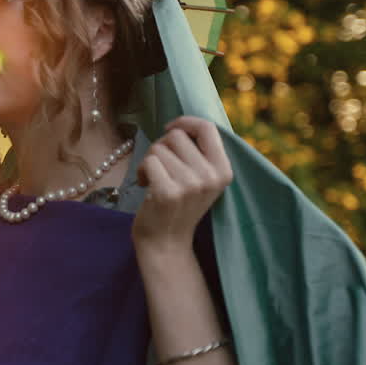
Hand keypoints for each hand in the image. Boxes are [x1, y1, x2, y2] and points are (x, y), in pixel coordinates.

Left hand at [132, 116, 232, 256]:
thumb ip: (199, 153)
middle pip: (177, 136)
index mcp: (224, 170)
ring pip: (159, 148)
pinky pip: (148, 161)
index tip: (170, 128)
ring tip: (153, 179)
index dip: (185, 122)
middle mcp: (211, 176)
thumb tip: (181, 123)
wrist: (166, 242)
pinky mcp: (168, 192)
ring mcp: (191, 185)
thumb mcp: (201, 179)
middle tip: (159, 166)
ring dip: (149, 160)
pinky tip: (145, 186)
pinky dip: (141, 171)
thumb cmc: (179, 205)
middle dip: (161, 146)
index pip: (208, 127)